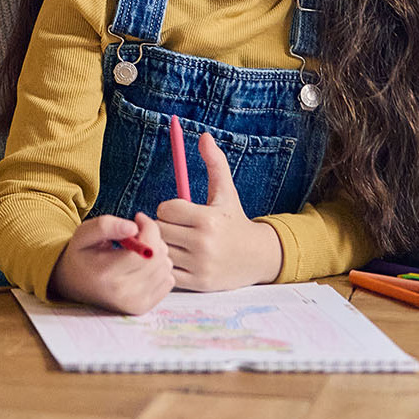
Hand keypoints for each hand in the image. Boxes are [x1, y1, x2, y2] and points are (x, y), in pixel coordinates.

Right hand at [49, 211, 173, 313]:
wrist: (73, 284)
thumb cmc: (80, 254)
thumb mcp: (84, 233)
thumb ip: (106, 225)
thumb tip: (133, 227)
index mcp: (106, 272)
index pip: (148, 248)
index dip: (149, 227)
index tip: (138, 218)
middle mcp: (122, 292)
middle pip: (159, 258)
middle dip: (153, 238)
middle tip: (137, 233)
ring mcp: (134, 303)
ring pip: (166, 268)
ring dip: (157, 254)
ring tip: (138, 250)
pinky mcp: (142, 308)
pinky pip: (169, 281)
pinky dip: (160, 269)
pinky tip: (143, 265)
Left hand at [157, 131, 283, 291]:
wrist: (259, 257)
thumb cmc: (235, 220)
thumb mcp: (227, 191)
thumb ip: (215, 163)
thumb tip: (204, 135)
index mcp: (208, 219)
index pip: (165, 209)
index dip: (169, 208)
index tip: (179, 211)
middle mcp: (204, 243)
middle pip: (160, 229)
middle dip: (164, 226)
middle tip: (175, 227)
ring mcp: (200, 265)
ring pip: (161, 250)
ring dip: (164, 245)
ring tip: (176, 242)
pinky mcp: (198, 283)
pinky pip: (167, 271)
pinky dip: (169, 264)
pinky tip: (180, 257)